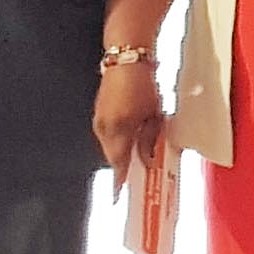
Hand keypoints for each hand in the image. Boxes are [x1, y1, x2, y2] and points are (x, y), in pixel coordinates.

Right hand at [92, 64, 163, 199]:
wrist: (127, 57)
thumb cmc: (143, 84)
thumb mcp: (154, 113)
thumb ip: (149, 139)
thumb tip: (147, 159)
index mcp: (117, 130)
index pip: (118, 163)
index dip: (120, 180)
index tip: (119, 195)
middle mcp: (104, 127)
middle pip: (113, 156)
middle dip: (124, 165)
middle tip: (135, 175)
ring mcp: (99, 119)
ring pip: (109, 144)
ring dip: (121, 151)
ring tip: (136, 156)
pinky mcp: (99, 111)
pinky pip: (107, 133)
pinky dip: (118, 138)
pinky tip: (129, 137)